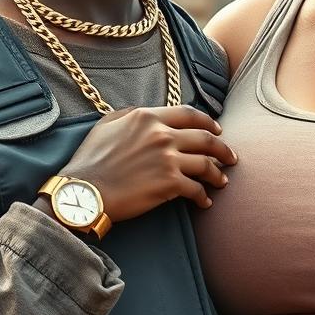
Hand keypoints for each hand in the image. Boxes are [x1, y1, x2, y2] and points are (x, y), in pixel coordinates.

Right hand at [53, 105, 237, 221]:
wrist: (83, 192)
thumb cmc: (90, 160)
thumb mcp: (106, 125)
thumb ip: (130, 114)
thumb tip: (145, 112)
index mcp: (148, 117)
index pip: (189, 114)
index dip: (208, 121)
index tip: (217, 130)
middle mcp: (162, 134)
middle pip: (205, 138)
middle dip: (223, 149)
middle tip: (231, 158)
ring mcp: (168, 159)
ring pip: (206, 164)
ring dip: (218, 174)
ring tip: (222, 181)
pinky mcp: (169, 183)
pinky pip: (196, 188)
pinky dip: (203, 196)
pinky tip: (205, 202)